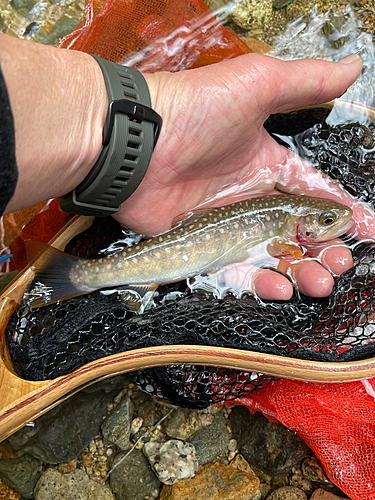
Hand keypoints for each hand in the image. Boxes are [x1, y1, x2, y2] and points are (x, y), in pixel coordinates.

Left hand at [113, 53, 369, 299]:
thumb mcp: (256, 84)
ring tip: (320, 281)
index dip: (340, 210)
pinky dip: (259, 282)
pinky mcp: (202, 246)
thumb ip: (306, 81)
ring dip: (300, 271)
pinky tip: (281, 287)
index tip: (365, 228)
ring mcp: (226, 224)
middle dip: (324, 249)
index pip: (312, 191)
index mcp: (265, 163)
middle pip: (296, 232)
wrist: (139, 142)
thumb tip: (351, 67)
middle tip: (341, 262)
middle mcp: (248, 196)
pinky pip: (235, 271)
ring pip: (272, 256)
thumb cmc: (194, 110)